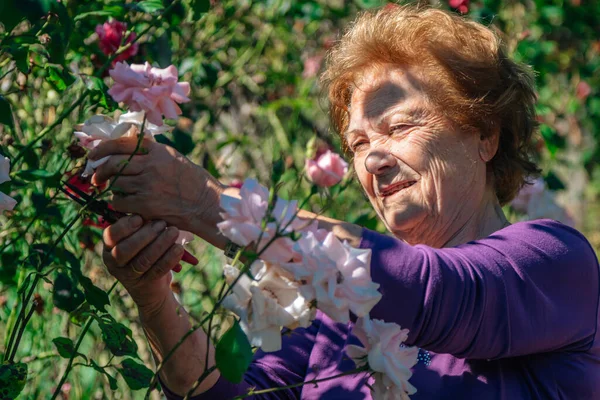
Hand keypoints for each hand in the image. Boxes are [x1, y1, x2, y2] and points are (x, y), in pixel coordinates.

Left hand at [89, 137, 224, 232]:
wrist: (205, 203)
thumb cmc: (191, 180)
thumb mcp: (173, 156)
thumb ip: (151, 150)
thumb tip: (127, 141)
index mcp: (156, 151)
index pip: (120, 144)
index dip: (101, 149)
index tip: (92, 156)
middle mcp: (150, 165)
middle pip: (113, 164)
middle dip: (99, 172)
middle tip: (96, 178)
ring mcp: (147, 185)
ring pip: (115, 183)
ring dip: (111, 188)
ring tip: (114, 190)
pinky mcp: (145, 205)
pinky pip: (120, 201)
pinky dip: (118, 202)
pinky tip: (125, 203)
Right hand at [102, 214, 183, 313]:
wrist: (149, 283)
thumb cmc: (143, 248)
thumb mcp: (137, 234)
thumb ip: (139, 223)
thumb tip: (150, 205)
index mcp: (109, 246)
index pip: (111, 235)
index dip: (125, 226)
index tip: (140, 217)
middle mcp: (114, 262)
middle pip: (125, 251)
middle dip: (145, 235)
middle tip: (162, 224)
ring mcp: (128, 276)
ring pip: (143, 261)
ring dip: (160, 244)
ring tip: (174, 232)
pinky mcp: (145, 284)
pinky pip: (157, 271)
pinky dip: (169, 258)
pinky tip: (179, 248)